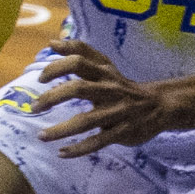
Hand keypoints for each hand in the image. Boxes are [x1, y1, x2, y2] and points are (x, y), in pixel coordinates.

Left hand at [26, 42, 173, 152]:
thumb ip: (81, 52)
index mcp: (104, 73)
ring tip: (41, 136)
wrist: (160, 105)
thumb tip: (52, 41)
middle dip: (52, 97)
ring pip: (86, 120)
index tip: (40, 78)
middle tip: (34, 107)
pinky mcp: (123, 131)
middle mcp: (110, 90)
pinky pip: (98, 141)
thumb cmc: (120, 85)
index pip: (79, 61)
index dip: (57, 66)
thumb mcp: (105, 66)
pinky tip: (61, 152)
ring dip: (61, 129)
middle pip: (79, 88)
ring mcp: (117, 112)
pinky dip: (79, 148)